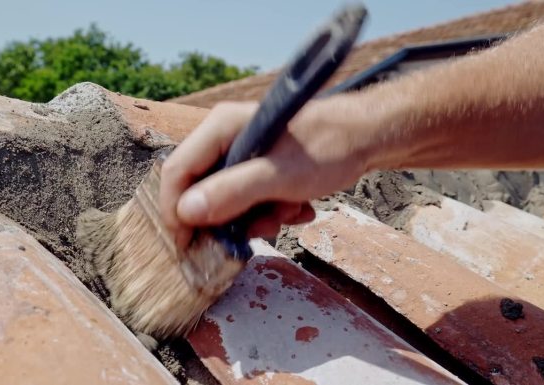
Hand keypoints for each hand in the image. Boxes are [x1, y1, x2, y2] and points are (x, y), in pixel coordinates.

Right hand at [160, 97, 376, 248]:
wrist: (368, 138)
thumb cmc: (327, 147)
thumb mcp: (279, 176)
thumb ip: (232, 192)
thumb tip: (186, 212)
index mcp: (221, 127)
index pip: (177, 171)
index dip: (175, 210)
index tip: (186, 246)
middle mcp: (225, 138)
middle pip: (200, 190)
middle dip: (229, 218)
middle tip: (259, 229)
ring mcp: (241, 153)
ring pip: (226, 201)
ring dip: (256, 218)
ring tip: (289, 210)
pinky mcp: (257, 168)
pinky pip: (248, 201)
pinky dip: (270, 212)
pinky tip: (298, 206)